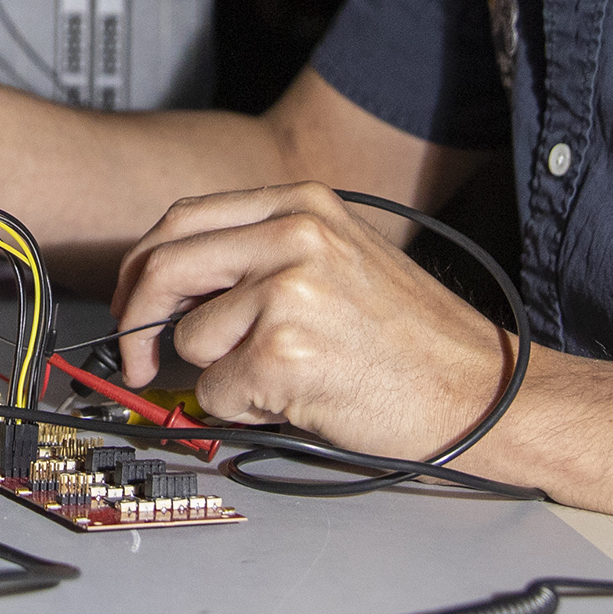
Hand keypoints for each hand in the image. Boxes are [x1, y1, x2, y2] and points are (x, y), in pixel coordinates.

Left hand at [110, 184, 511, 464]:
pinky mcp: (283, 352)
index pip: (182, 219)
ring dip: (219, 374)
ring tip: (286, 378)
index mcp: (303, 203)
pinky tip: (299, 399)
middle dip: (136, 320)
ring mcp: (288, 291)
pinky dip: (243, 409)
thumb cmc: (411, 339)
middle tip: (139, 361)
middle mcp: (294, 234)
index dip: (142, 268)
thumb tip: (169, 289)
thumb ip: (260, 257)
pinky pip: (214, 391)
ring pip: (189, 339)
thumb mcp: (338, 260)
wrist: (479, 390)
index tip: (133, 304)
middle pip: (163, 266)